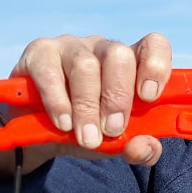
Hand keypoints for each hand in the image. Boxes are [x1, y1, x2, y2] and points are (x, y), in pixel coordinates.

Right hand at [0, 33, 172, 175]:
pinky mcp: (38, 53)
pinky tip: (63, 123)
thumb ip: (139, 148)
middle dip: (117, 97)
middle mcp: (102, 48)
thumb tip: (146, 147)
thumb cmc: (86, 128)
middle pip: (118, 55)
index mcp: (131, 64)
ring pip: (85, 65)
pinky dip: (58, 102)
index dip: (155, 66)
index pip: (153, 45)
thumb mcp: (115, 142)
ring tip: (87, 136)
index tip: (148, 97)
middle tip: (112, 129)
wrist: (36, 133)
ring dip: (88, 106)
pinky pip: (50, 73)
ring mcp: (70, 47)